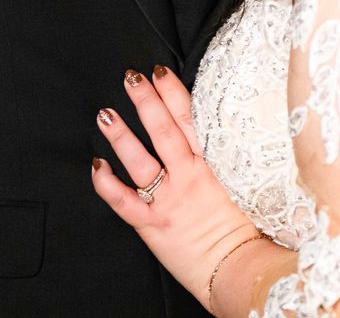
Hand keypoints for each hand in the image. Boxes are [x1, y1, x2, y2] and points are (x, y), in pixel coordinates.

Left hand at [90, 66, 261, 303]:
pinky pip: (124, 202)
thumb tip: (217, 132)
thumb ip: (225, 159)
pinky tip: (96, 164)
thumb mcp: (241, 184)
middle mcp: (188, 177)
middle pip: (164, 131)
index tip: (159, 71)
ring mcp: (168, 200)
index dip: (172, 93)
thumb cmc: (243, 229)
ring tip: (105, 114)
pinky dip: (106, 183)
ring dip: (121, 135)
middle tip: (130, 77)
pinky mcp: (152, 224)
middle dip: (145, 101)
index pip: (189, 120)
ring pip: (140, 160)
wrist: (237, 267)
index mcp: (211, 165)